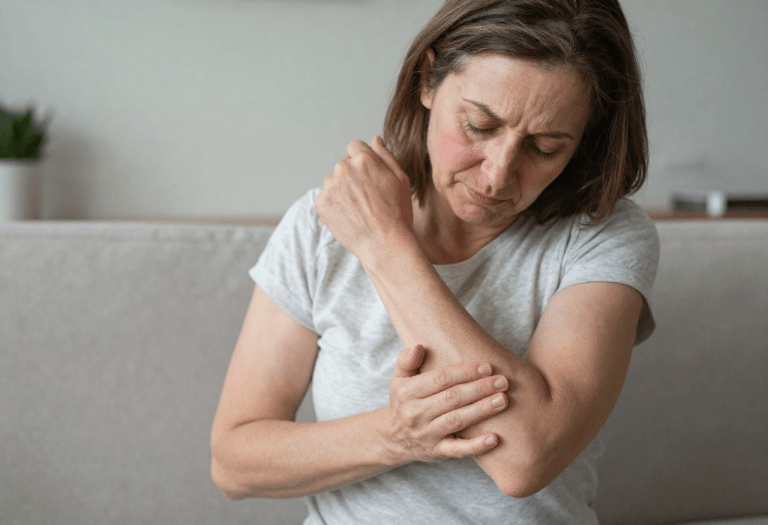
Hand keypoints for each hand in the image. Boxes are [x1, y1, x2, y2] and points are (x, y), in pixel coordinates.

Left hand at [316, 136, 413, 260]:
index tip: (370, 177)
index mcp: (364, 159)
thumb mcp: (401, 179)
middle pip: (344, 164)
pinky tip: (349, 216)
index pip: (355, 147)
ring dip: (342, 190)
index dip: (363, 161)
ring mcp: (331, 186)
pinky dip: (334, 205)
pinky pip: (326, 197)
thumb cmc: (397, 212)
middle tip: (367, 198)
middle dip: (353, 176)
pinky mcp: (322, 203)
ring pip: (334, 181)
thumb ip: (385, 155)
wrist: (384, 244)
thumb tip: (374, 139)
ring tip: (359, 210)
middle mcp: (344, 168)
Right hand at [378, 345, 508, 463]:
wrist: (392, 438)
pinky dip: (476, 446)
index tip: (487, 366)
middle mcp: (415, 413)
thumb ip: (406, 360)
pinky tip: (494, 438)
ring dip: (482, 410)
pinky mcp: (436, 452)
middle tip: (503, 381)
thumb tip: (418, 347)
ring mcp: (426, 434)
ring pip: (457, 420)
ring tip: (503, 400)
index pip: (440, 379)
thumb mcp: (398, 379)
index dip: (465, 372)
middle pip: (452, 398)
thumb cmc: (404, 402)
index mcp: (408, 392)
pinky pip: (457, 450)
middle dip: (479, 388)